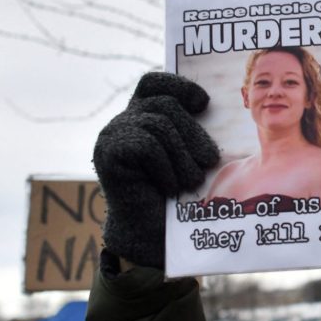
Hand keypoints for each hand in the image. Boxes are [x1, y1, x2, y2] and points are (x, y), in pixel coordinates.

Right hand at [93, 73, 219, 268]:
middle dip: (193, 132)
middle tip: (209, 159)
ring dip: (182, 156)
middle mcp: (124, 121)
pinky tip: (168, 188)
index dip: (178, 86)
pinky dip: (165, 167)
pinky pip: (146, 145)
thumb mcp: (189, 158)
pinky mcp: (107, 153)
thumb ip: (191, 132)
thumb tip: (213, 108)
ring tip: (191, 181)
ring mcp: (112, 135)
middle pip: (164, 104)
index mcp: (143, 117)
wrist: (151, 236)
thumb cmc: (176, 199)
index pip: (154, 83)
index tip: (204, 103)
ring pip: (158, 124)